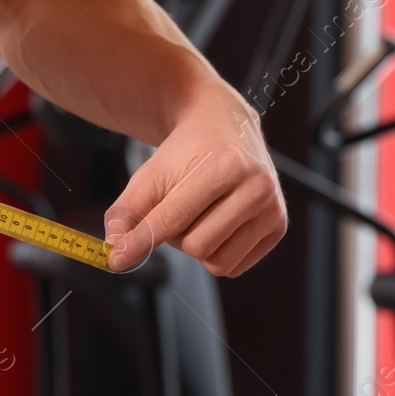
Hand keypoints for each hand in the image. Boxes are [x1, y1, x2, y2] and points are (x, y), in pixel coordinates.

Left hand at [105, 76, 286, 275]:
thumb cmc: (185, 153)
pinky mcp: (278, 226)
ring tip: (200, 214)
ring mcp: (272, 208)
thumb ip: (126, 213)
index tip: (117, 258)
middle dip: (176, 235)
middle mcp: (256, 186)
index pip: (173, 218)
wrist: (225, 127)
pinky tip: (219, 222)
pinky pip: (234, 267)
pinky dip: (217, 253)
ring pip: (216, 263)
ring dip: (197, 246)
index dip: (141, 241)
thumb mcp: (149, 174)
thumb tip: (116, 254)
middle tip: (180, 208)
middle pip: (196, 247)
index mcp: (223, 165)